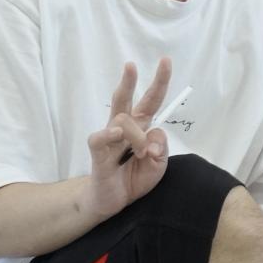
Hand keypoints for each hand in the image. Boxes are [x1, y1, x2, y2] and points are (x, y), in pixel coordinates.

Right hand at [85, 59, 172, 219]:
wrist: (113, 201)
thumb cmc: (135, 178)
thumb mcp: (158, 163)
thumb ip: (161, 146)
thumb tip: (153, 138)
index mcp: (141, 127)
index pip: (151, 100)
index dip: (159, 81)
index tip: (165, 61)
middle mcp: (123, 128)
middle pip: (125, 99)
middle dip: (128, 81)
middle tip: (131, 65)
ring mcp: (109, 139)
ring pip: (122, 120)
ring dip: (138, 137)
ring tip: (143, 155)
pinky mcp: (97, 152)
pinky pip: (100, 137)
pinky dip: (110, 134)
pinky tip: (118, 134)